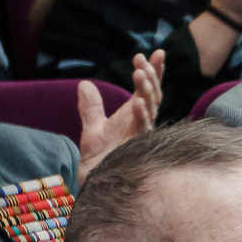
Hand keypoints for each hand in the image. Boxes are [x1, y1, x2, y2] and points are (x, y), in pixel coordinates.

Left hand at [75, 58, 158, 174]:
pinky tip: (138, 103)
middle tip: (141, 60)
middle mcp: (142, 124)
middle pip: (153, 95)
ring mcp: (143, 136)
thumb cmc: (100, 163)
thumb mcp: (92, 130)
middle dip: (150, 76)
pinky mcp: (139, 149)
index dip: (154, 72)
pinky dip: (141, 116)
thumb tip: (84, 84)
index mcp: (134, 117)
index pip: (147, 90)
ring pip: (151, 108)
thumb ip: (91, 108)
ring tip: (138, 73)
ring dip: (146, 90)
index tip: (157, 53)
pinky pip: (143, 130)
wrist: (97, 188)